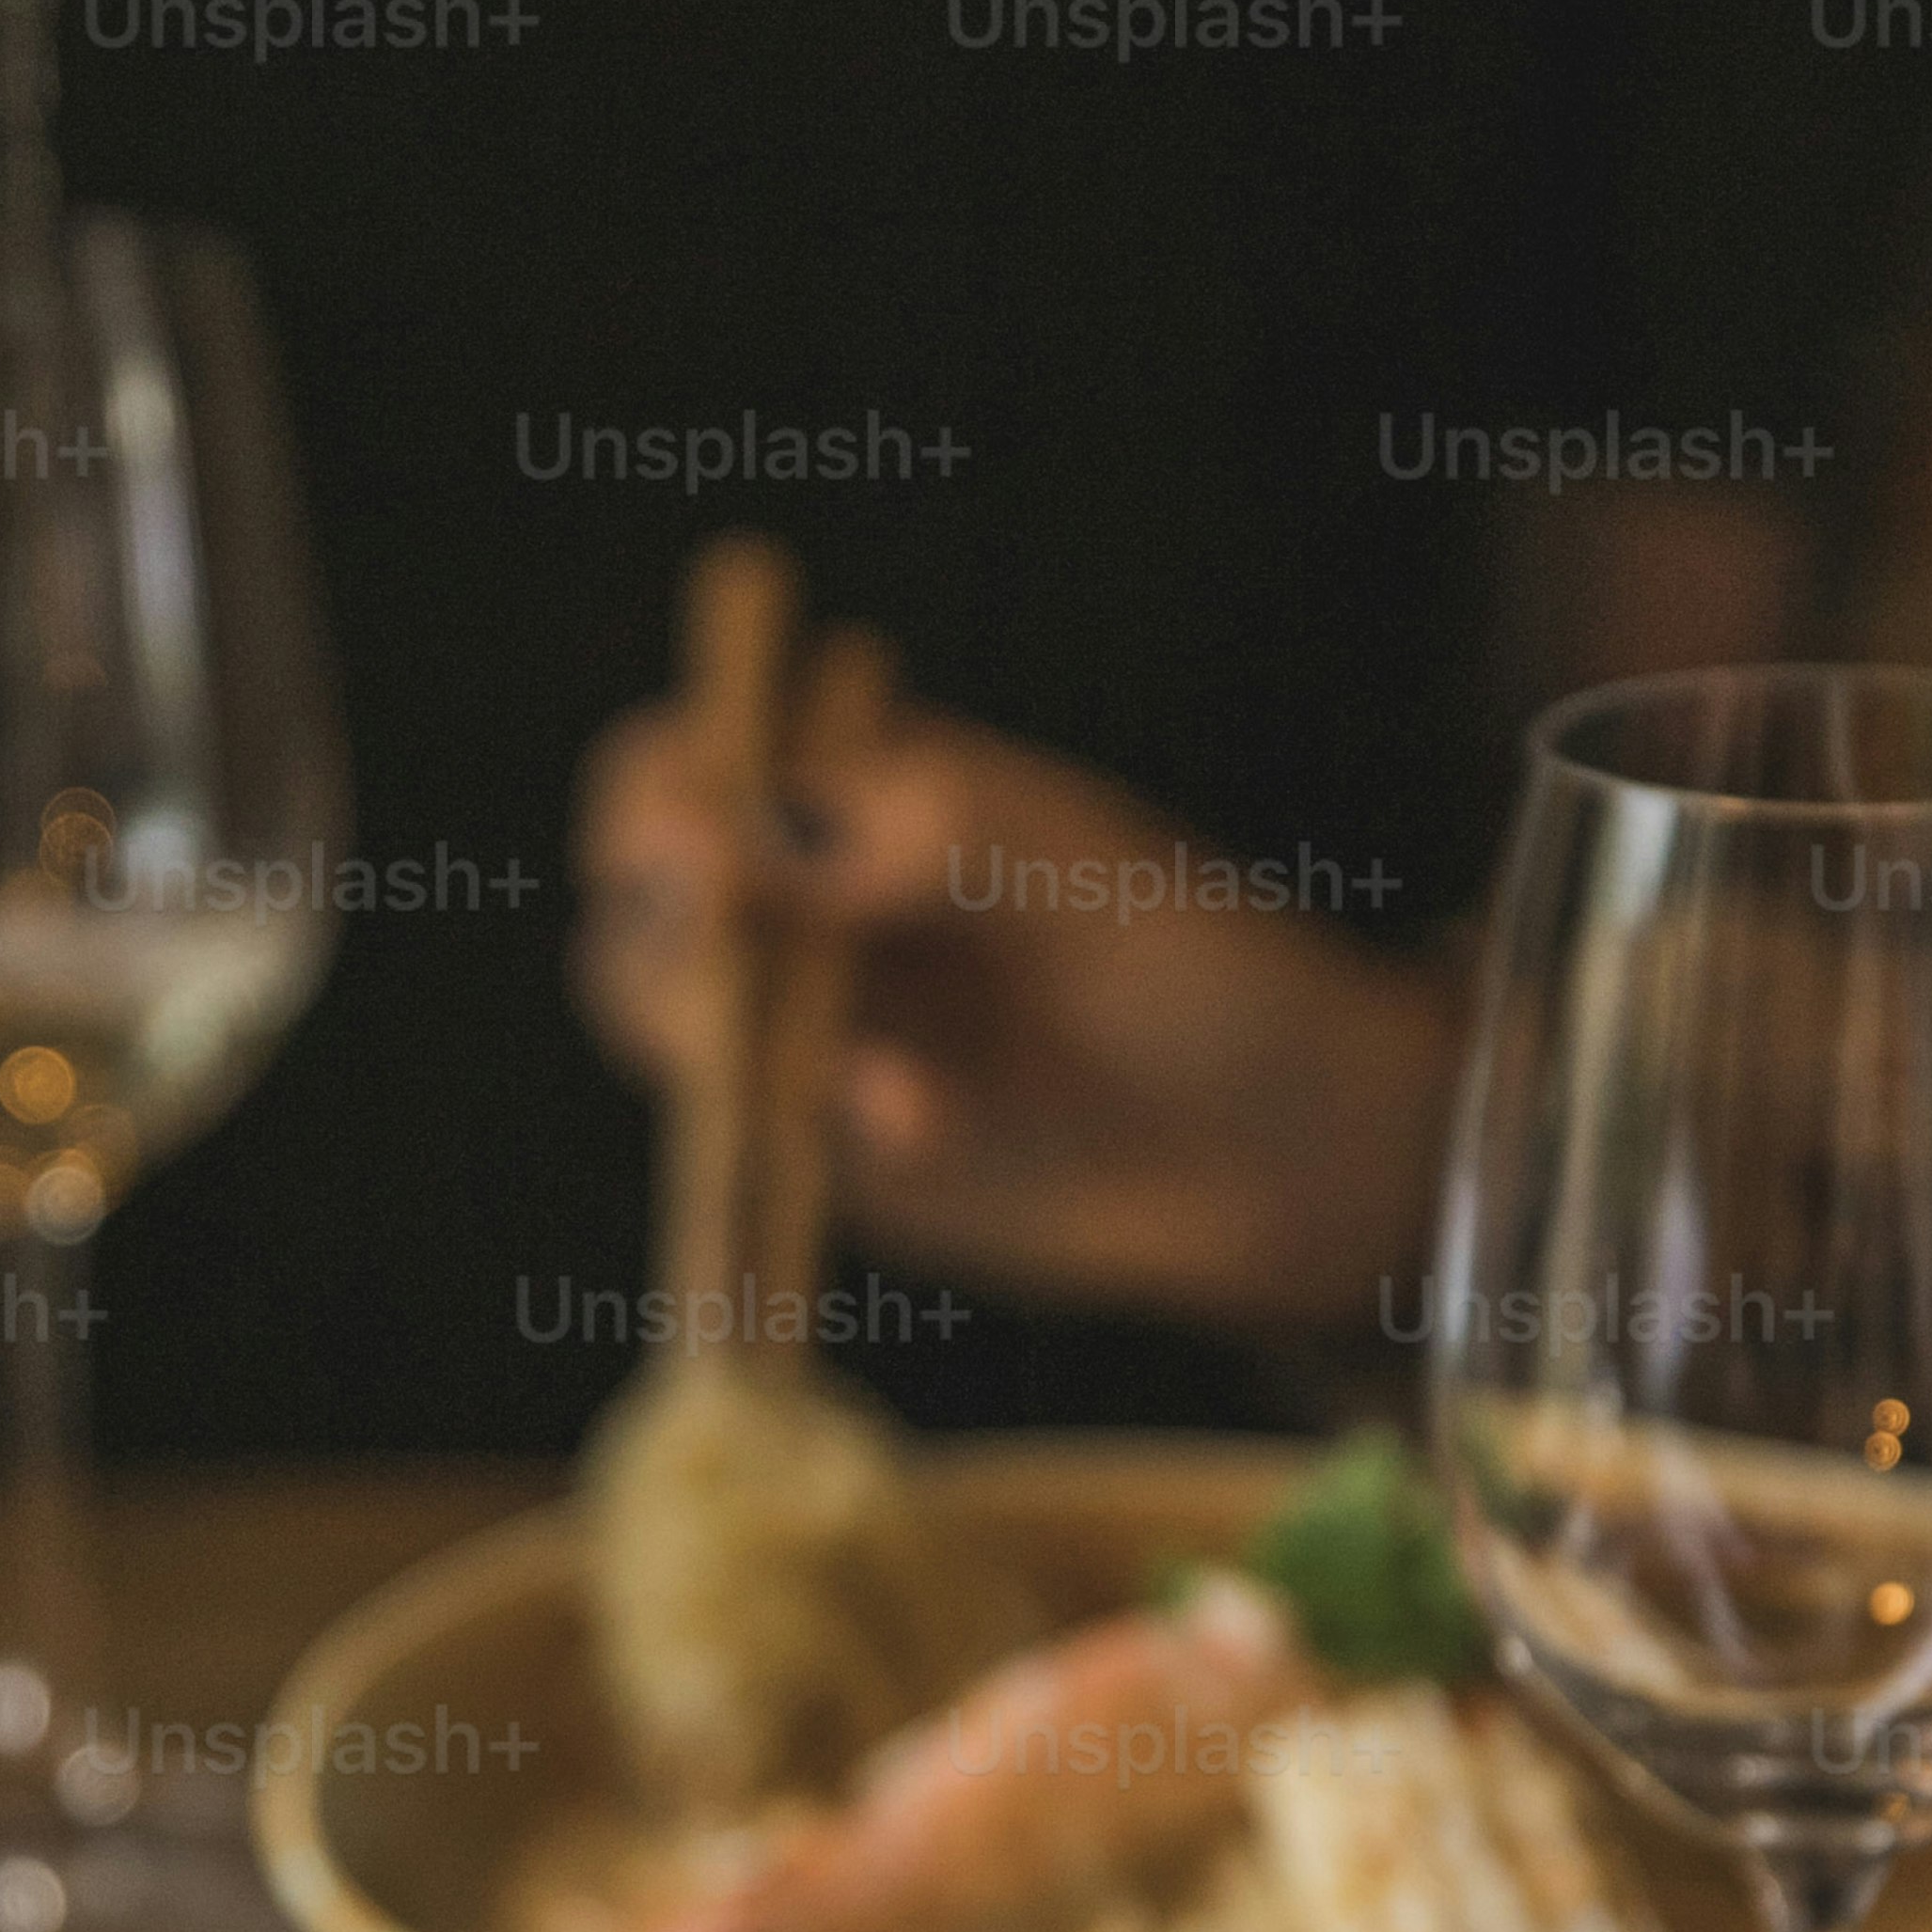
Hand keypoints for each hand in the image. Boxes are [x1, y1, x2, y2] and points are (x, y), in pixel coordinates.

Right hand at [572, 692, 1466, 1327]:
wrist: (1290, 1150)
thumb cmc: (1198, 965)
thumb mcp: (1068, 863)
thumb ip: (907, 833)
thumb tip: (727, 842)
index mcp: (853, 799)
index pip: (681, 766)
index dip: (651, 794)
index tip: (678, 839)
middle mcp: (807, 916)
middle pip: (641, 907)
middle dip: (661, 940)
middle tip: (722, 976)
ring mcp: (813, 1043)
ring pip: (669, 1034)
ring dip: (714, 1048)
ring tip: (844, 1065)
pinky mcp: (839, 1165)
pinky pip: (759, 1151)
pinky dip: (820, 1133)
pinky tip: (921, 1124)